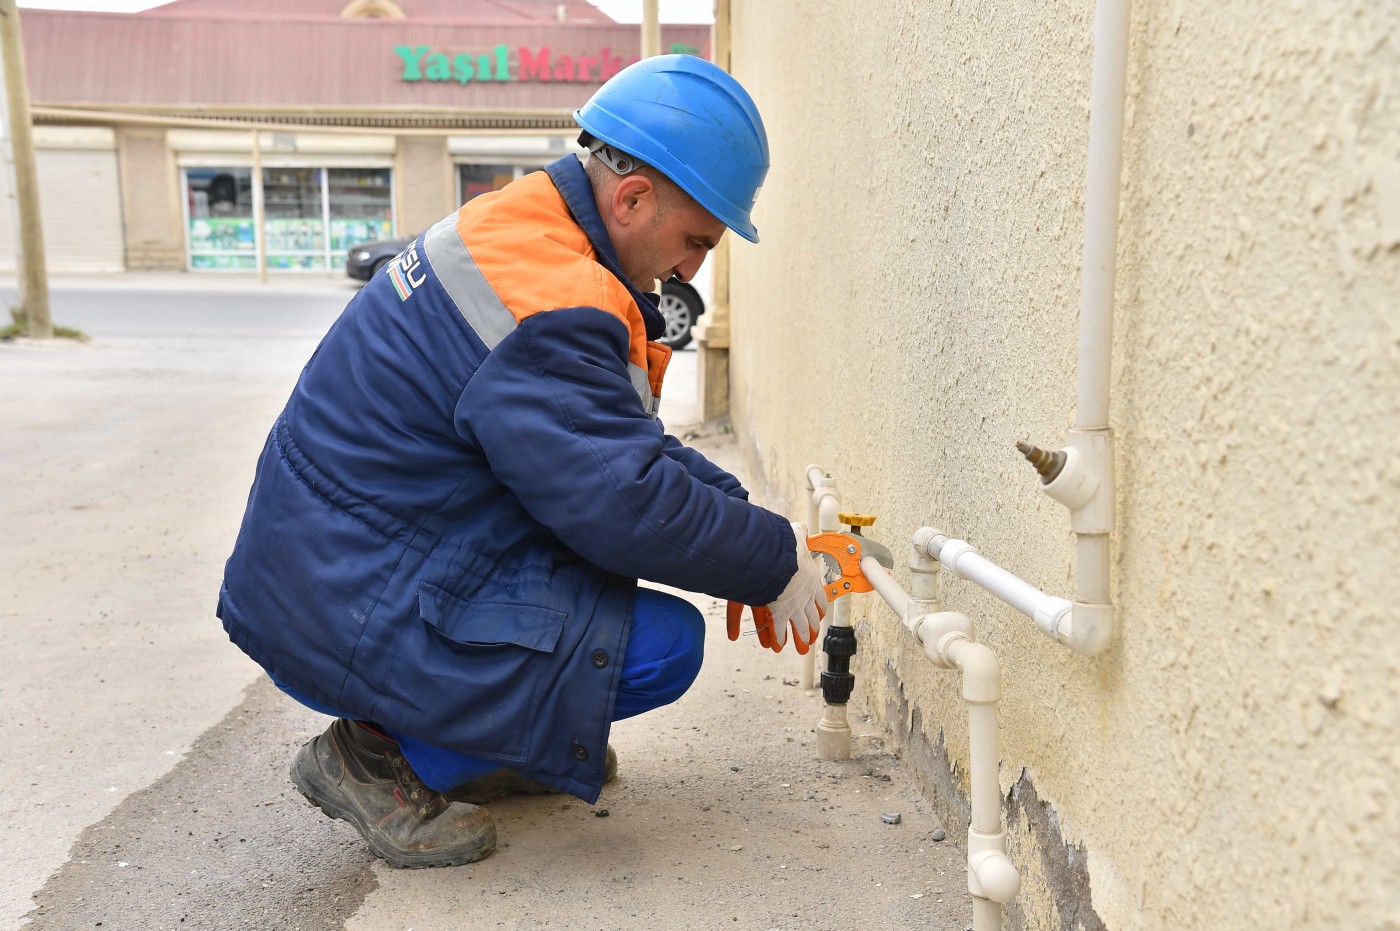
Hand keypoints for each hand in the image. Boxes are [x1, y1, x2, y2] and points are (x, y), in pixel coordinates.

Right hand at [725, 523, 825, 654]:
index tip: (821, 613)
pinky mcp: (780, 613)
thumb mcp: (796, 538)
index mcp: (811, 580)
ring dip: (802, 637)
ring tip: (802, 647)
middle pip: (812, 616)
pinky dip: (778, 637)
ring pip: (800, 626)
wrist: (779, 562)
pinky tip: (777, 644)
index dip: (820, 606)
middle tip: (813, 636)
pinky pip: (779, 628)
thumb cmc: (787, 549)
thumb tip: (800, 530)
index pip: (819, 597)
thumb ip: (799, 535)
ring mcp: (794, 606)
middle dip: (813, 627)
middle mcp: (805, 596)